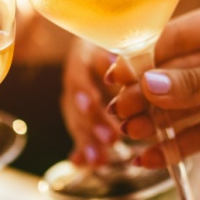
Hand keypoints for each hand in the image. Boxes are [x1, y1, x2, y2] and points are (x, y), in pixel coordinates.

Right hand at [60, 38, 119, 166]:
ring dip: (88, 141)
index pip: (79, 76)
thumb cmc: (120, 39)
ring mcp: (76, 98)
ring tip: (99, 160)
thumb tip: (120, 62)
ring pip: (78, 121)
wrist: (105, 36)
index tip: (92, 103)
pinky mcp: (82, 114)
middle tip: (110, 139)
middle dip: (92, 123)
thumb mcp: (121, 41)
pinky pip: (80, 133)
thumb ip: (124, 55)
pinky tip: (83, 164)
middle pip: (77, 104)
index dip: (84, 91)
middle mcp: (75, 79)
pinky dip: (82, 150)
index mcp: (83, 58)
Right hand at [106, 0, 199, 166]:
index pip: (175, 37)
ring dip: (155, 120)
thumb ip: (198, 81)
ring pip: (183, 105)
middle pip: (174, 73)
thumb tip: (148, 86)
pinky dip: (177, 144)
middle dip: (146, 94)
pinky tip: (151, 157)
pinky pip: (199, 132)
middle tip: (117, 113)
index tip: (115, 77)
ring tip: (127, 136)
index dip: (144, 59)